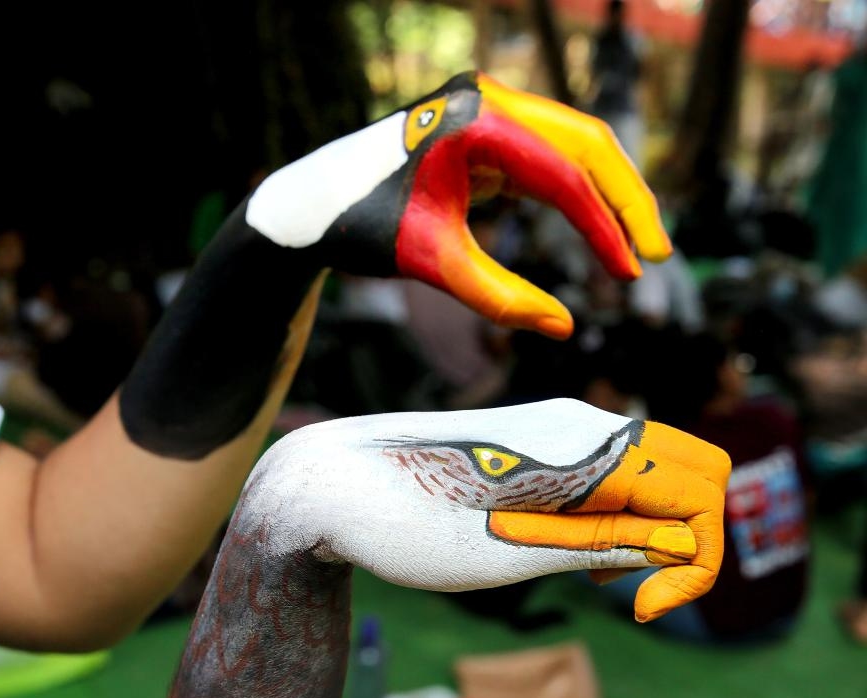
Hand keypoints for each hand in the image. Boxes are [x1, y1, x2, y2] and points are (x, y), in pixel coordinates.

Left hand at [245, 71, 671, 337]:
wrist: (311, 204)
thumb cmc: (362, 229)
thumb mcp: (433, 265)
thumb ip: (499, 298)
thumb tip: (564, 327)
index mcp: (476, 122)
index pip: (564, 175)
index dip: (604, 229)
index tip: (629, 275)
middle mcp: (487, 100)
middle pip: (586, 143)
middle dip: (626, 200)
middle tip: (655, 256)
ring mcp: (486, 108)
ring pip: (572, 143)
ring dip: (606, 194)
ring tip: (634, 248)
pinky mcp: (483, 126)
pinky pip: (546, 153)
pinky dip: (573, 191)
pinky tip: (592, 228)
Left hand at [263, 399, 727, 620]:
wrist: (331, 484)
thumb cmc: (409, 526)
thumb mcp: (509, 554)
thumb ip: (604, 545)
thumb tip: (686, 547)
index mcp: (584, 448)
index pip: (703, 494)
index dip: (696, 564)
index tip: (641, 610)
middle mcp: (583, 422)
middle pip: (697, 470)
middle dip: (685, 537)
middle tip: (621, 587)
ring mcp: (560, 425)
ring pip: (655, 469)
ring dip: (648, 526)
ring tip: (582, 570)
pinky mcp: (539, 438)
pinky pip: (611, 469)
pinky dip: (614, 512)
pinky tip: (563, 546)